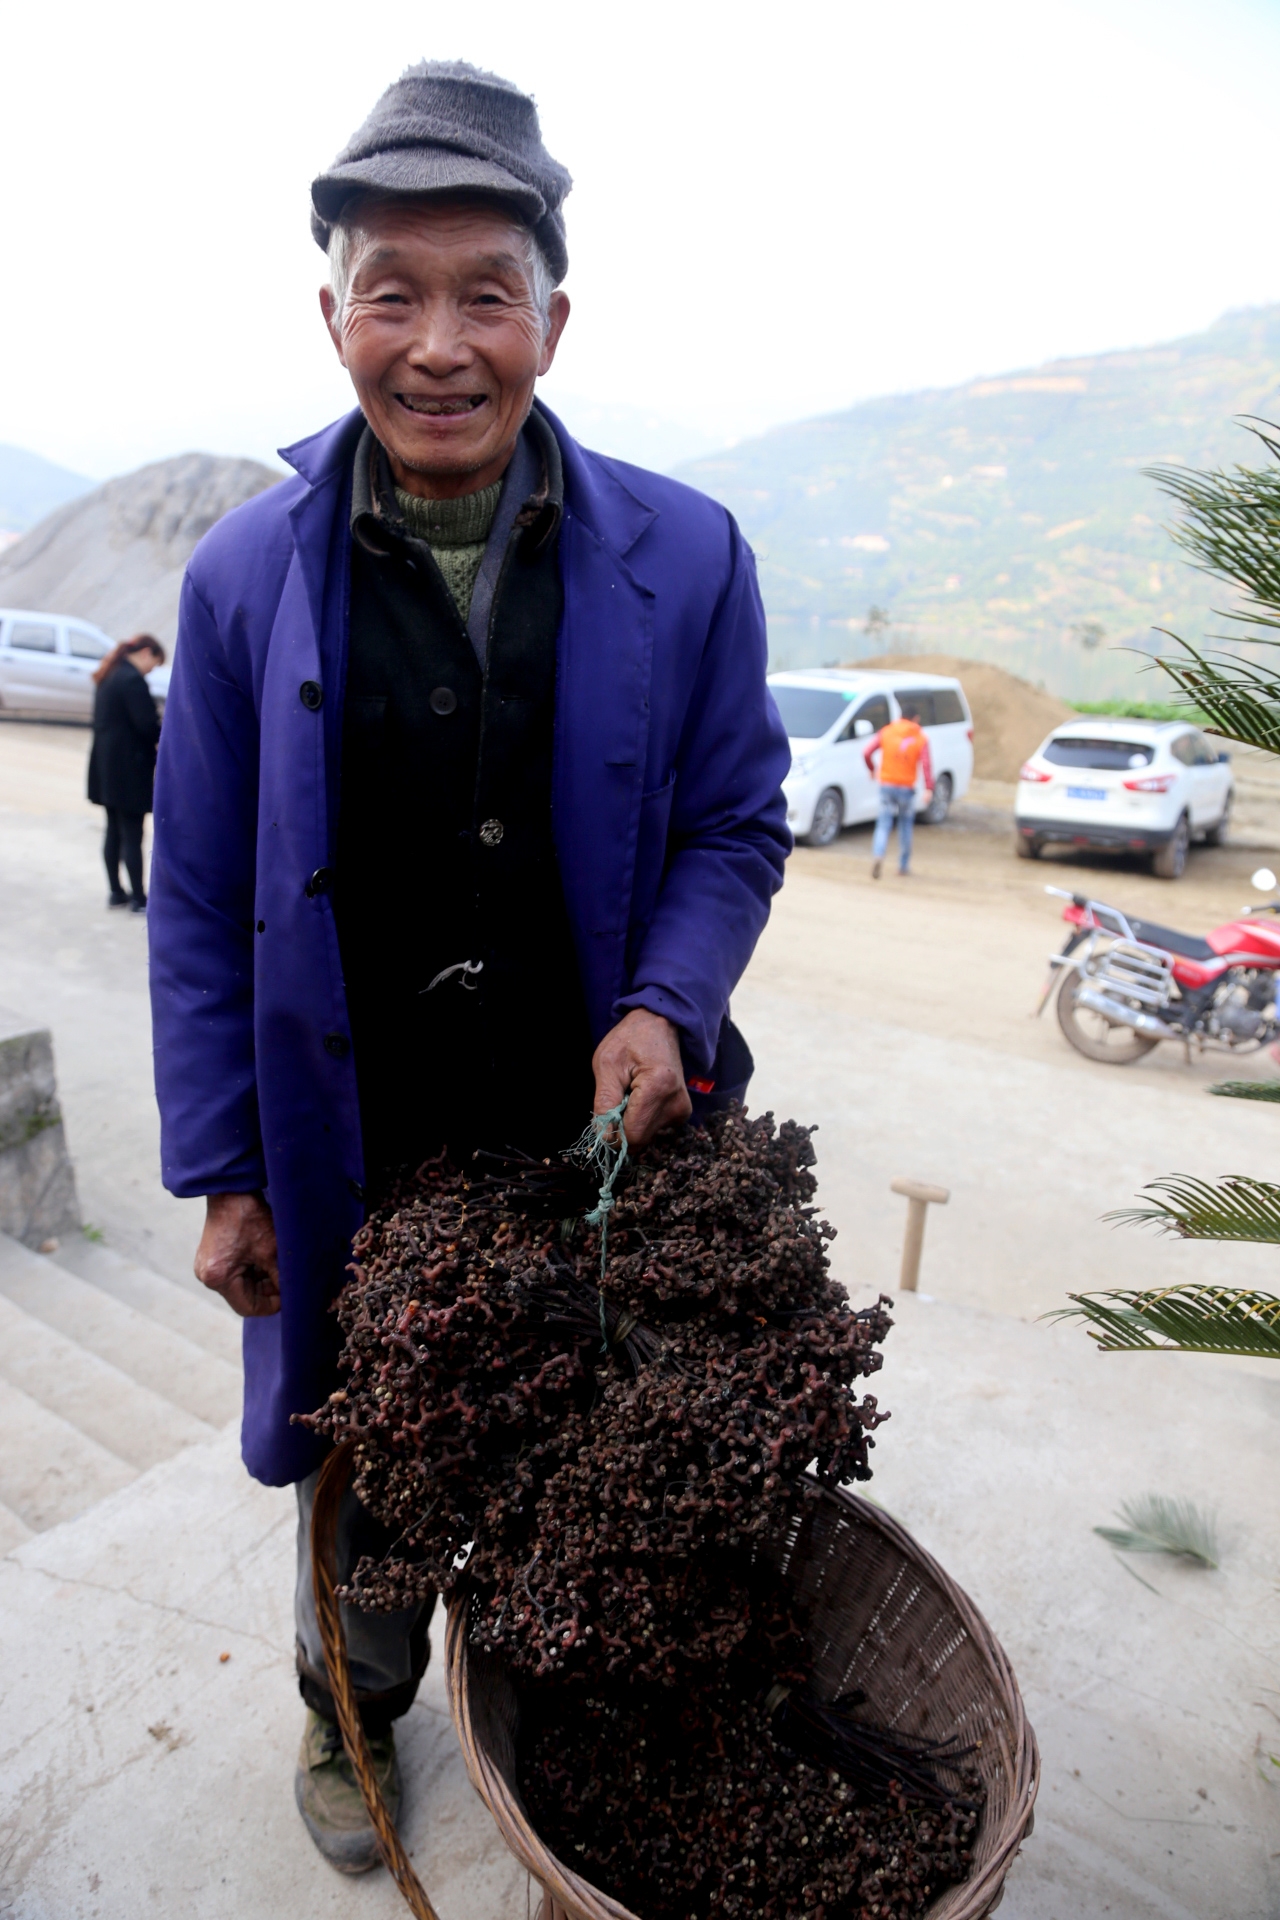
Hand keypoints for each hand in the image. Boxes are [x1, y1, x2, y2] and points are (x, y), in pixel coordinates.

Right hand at [194, 1191, 280, 1316]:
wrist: (231, 1190)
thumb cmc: (249, 1217)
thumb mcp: (271, 1251)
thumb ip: (281, 1278)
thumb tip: (293, 1295)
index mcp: (218, 1278)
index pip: (248, 1307)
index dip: (271, 1305)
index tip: (288, 1296)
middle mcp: (207, 1276)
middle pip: (244, 1296)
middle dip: (267, 1290)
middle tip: (287, 1280)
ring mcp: (207, 1267)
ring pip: (241, 1284)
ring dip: (261, 1279)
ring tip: (278, 1265)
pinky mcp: (211, 1257)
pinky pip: (235, 1272)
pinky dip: (252, 1269)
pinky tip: (266, 1258)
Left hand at [592, 1009, 692, 1149]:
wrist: (659, 1025)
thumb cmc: (630, 1039)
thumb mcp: (607, 1064)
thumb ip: (604, 1102)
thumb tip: (604, 1137)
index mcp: (659, 1088)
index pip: (633, 1134)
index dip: (612, 1133)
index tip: (603, 1116)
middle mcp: (676, 1103)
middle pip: (640, 1138)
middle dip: (621, 1126)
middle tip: (617, 1097)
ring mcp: (682, 1110)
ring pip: (646, 1135)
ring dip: (631, 1121)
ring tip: (630, 1093)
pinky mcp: (682, 1113)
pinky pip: (653, 1128)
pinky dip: (641, 1118)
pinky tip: (640, 1097)